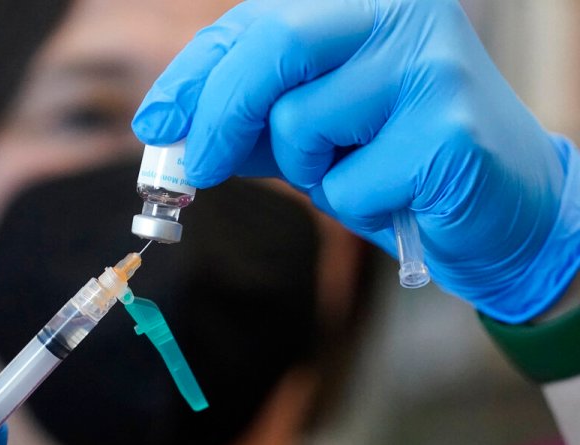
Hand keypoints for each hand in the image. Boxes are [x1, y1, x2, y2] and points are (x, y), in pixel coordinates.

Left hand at [132, 0, 579, 322]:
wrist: (501, 211)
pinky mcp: (448, 133)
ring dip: (310, 169)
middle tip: (197, 168)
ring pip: (302, 123)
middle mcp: (403, 14)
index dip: (195, 76)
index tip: (155, 122)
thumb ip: (252, 119)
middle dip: (218, 115)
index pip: (255, 24)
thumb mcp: (314, 131)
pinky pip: (346, 184)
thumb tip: (173, 130)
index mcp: (364, 3)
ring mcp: (431, 67)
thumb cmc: (398, 163)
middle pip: (273, 47)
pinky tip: (399, 196)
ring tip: (359, 170)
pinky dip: (353, 207)